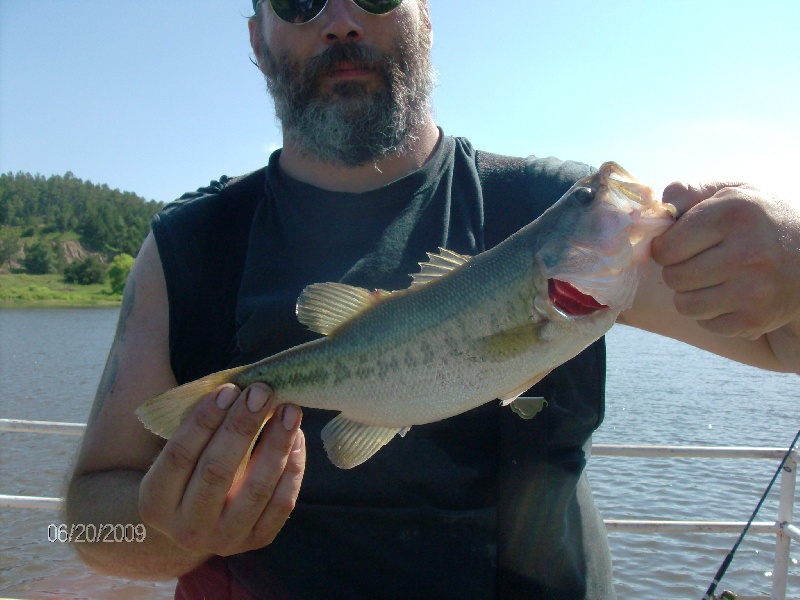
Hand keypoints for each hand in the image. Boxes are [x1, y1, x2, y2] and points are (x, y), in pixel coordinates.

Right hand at [139, 383, 304, 556]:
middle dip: (242, 427)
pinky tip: (296, 437)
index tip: (229, 389)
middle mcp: (188, 528)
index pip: (180, 455)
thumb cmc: (189, 471)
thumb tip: (241, 389)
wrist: (196, 523)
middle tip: (262, 392)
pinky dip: (293, 467)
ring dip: (276, 443)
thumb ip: (202, 426)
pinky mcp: (258, 541)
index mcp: (156, 501)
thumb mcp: (180, 453)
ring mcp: (225, 540)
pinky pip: (282, 503)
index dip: (204, 420)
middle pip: (217, 472)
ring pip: (256, 489)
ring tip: (289, 410)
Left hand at [651, 181, 799, 339]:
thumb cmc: (759, 221)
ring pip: (684, 304)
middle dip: (678, 270)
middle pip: (673, 277)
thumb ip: (690, 193)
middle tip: (700, 262)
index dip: (666, 246)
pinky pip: (706, 323)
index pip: (666, 247)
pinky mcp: (754, 320)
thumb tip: (661, 206)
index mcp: (734, 214)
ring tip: (713, 279)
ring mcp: (752, 290)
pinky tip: (730, 295)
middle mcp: (746, 253)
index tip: (681, 244)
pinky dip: (711, 312)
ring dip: (691, 294)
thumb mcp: (732, 193)